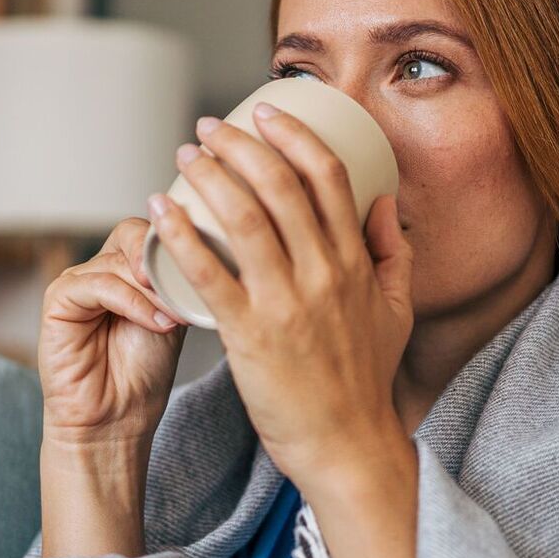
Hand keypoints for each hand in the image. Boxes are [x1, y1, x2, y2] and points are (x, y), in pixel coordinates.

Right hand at [37, 218, 186, 447]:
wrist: (117, 419)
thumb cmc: (143, 374)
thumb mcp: (173, 316)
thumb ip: (177, 281)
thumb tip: (200, 249)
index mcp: (126, 270)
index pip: (148, 230)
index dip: (175, 242)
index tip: (205, 264)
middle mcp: (99, 271)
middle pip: (131, 235)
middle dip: (163, 260)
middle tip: (186, 286)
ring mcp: (76, 283)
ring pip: (118, 262)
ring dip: (152, 290)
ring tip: (173, 317)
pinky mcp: (57, 300)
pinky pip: (97, 284)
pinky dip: (132, 302)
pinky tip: (155, 323)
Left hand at [144, 104, 414, 488]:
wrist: (347, 446)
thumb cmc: (364, 382)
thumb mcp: (398, 311)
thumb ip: (395, 254)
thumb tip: (385, 203)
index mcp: (356, 264)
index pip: (329, 178)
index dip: (295, 136)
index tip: (266, 111)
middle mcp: (324, 275)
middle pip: (280, 187)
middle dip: (241, 145)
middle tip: (209, 127)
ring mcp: (287, 304)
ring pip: (244, 220)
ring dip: (210, 177)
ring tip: (184, 156)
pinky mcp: (251, 336)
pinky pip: (209, 275)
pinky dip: (182, 236)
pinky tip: (160, 210)